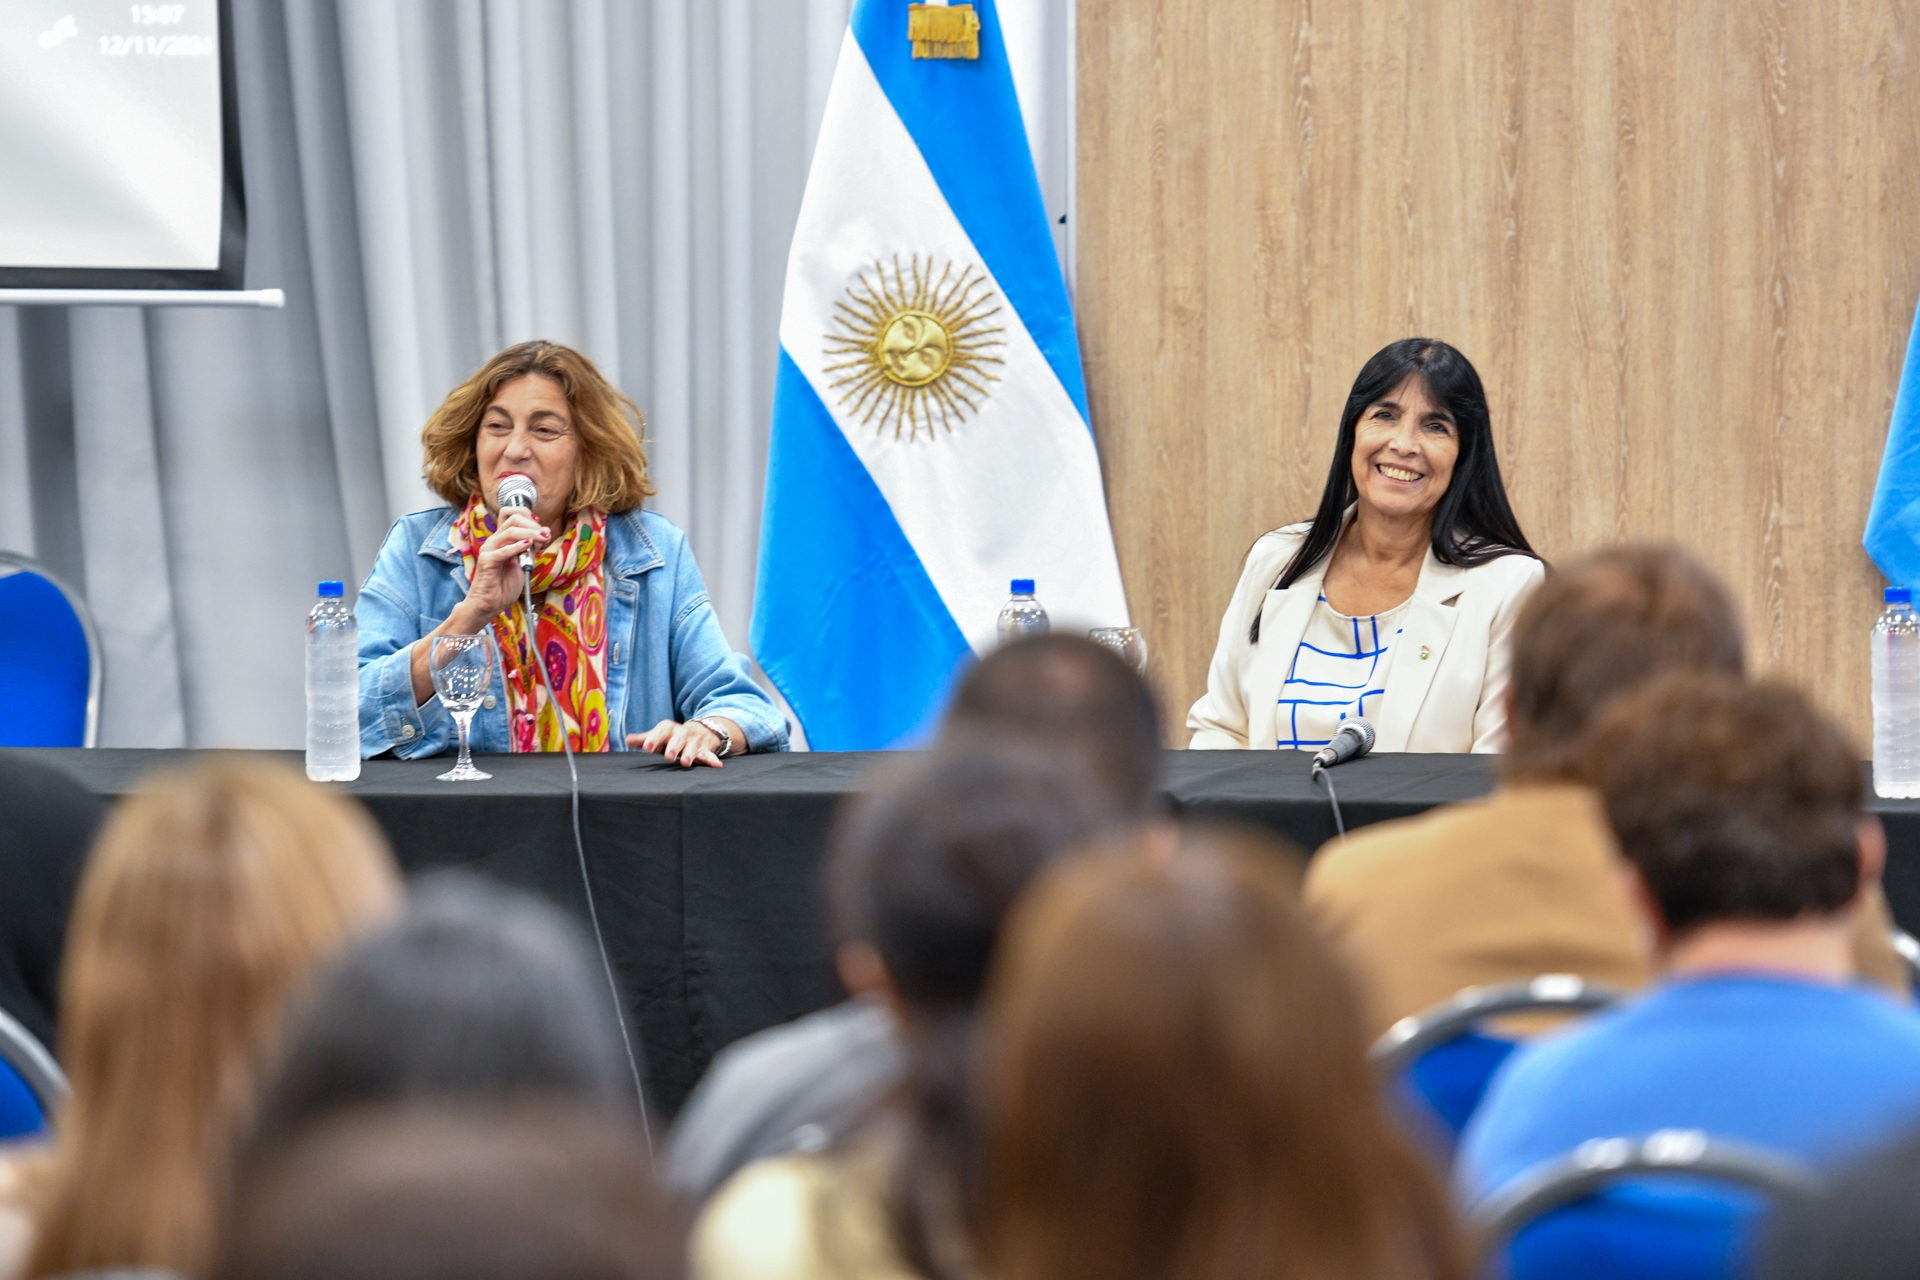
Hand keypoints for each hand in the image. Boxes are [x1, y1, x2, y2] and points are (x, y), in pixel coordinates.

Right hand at [460, 509, 549, 624]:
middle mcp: (494, 541)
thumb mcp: (523, 563)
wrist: (490, 603)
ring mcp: (489, 549)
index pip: (511, 514)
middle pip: (512, 518)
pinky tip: (528, 546)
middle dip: (532, 524)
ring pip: (509, 531)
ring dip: (530, 533)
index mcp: (502, 539)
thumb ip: (531, 548)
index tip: (542, 528)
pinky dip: (517, 546)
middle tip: (544, 536)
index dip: (528, 516)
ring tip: (542, 539)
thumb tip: (545, 532)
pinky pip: (503, 550)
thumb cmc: (505, 585)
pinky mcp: (487, 561)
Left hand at [628, 719, 725, 768]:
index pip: (661, 731)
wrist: (700, 730)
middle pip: (678, 738)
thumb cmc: (673, 737)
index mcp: (669, 729)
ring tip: (686, 762)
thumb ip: (644, 739)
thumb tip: (628, 740)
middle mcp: (682, 733)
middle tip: (669, 756)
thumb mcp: (659, 736)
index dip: (654, 738)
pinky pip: (709, 755)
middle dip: (674, 746)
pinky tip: (717, 765)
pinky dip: (713, 760)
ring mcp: (694, 741)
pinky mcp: (705, 749)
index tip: (646, 747)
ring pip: (693, 747)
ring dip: (690, 754)